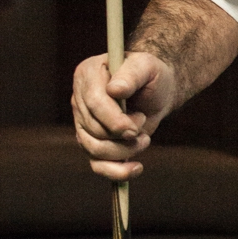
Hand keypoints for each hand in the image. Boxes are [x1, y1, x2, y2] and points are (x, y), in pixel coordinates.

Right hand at [71, 51, 177, 179]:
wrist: (157, 92)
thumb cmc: (151, 75)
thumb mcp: (147, 67)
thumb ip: (131, 75)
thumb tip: (115, 90)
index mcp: (87, 75)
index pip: (93, 104)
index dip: (114, 120)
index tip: (137, 125)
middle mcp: (79, 101)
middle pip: (93, 130)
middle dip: (123, 134)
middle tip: (142, 122)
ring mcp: (83, 124)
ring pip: (94, 149)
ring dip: (124, 150)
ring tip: (144, 138)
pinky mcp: (93, 143)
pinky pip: (97, 165)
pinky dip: (116, 172)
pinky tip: (136, 168)